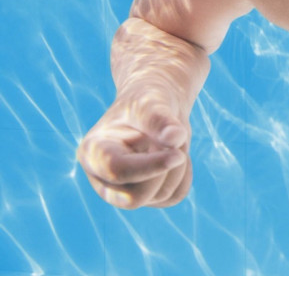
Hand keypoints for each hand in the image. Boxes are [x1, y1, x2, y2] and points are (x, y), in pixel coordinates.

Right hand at [76, 87, 192, 208]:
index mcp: (92, 152)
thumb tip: (176, 138)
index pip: (117, 171)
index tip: (177, 155)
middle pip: (134, 198)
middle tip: (176, 139)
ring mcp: (122, 191)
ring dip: (178, 167)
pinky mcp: (145, 197)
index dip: (149, 166)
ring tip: (174, 140)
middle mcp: (102, 178)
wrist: (159, 106)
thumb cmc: (148, 100)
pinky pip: (174, 197)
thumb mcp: (150, 102)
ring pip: (160, 196)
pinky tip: (178, 154)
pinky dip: (184, 176)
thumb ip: (160, 119)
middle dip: (163, 171)